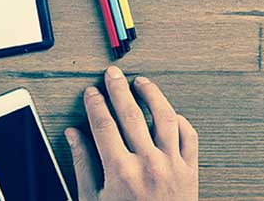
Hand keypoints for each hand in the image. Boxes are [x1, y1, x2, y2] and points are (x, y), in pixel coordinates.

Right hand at [66, 66, 198, 200]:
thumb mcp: (92, 199)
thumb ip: (83, 164)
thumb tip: (73, 135)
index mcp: (120, 171)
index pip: (103, 123)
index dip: (95, 104)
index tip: (91, 93)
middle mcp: (148, 164)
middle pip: (131, 113)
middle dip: (118, 89)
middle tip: (112, 75)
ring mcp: (172, 166)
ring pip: (164, 117)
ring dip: (152, 95)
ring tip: (142, 83)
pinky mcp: (190, 171)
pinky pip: (189, 136)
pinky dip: (180, 120)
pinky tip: (169, 112)